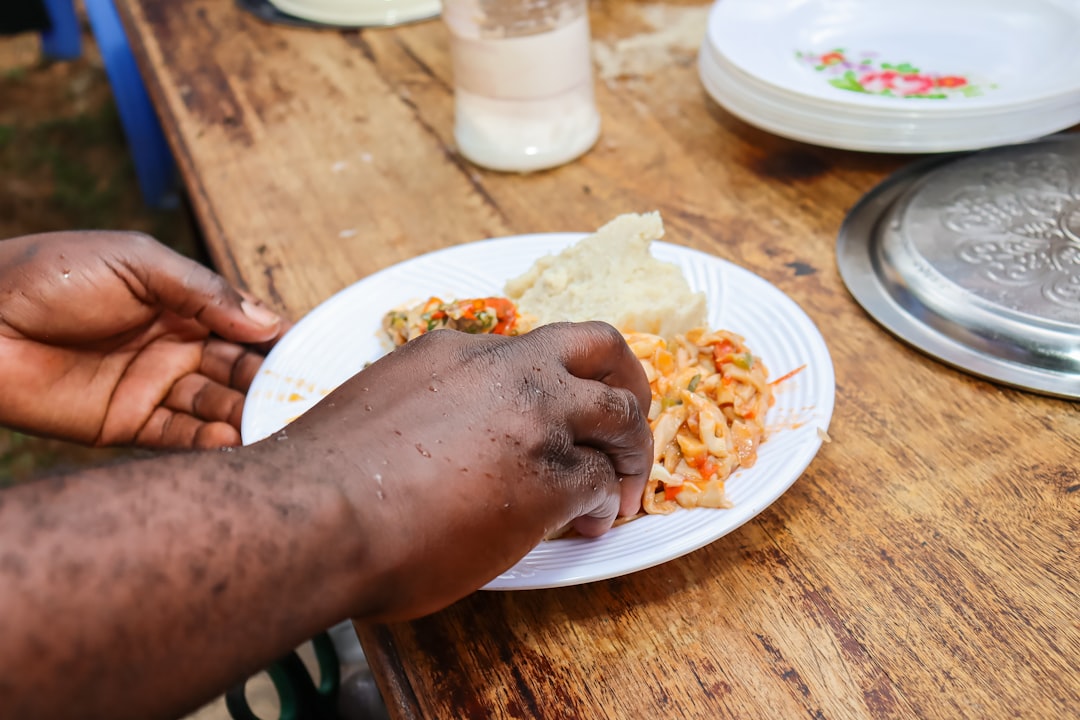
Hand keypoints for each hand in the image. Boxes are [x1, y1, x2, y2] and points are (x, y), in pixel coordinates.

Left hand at [0, 231, 286, 447]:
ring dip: (247, 415)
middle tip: (301, 397)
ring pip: (217, 406)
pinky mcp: (126, 425)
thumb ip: (204, 291)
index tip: (315, 357)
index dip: (280, 341)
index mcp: (183, 304)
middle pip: (240, 371)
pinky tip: (234, 440)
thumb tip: (270, 321)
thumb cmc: (50, 274)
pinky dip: (209, 441)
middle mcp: (176, 348)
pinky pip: (179, 438)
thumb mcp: (138, 263)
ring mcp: (152, 387)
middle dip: (271, 383)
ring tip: (275, 424)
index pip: (246, 327)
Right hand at [267, 321, 653, 620]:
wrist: (314, 515)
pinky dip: (608, 506)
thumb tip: (426, 442)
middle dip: (627, 381)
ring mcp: (536, 420)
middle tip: (629, 419)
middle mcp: (507, 372)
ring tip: (628, 487)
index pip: (530, 350)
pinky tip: (590, 527)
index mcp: (456, 352)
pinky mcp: (552, 479)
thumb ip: (419, 406)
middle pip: (599, 348)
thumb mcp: (375, 406)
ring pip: (621, 414)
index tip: (556, 409)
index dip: (554, 380)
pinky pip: (604, 484)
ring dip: (633, 450)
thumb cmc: (321, 478)